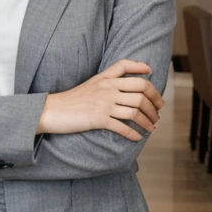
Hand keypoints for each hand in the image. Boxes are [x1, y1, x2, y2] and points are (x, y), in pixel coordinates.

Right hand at [36, 59, 164, 140]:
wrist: (53, 110)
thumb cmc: (74, 98)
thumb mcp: (93, 81)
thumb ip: (112, 75)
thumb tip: (136, 76)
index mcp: (106, 78)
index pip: (133, 74)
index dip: (148, 80)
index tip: (156, 90)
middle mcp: (107, 88)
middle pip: (141, 92)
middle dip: (154, 104)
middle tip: (158, 113)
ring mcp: (103, 104)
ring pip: (135, 111)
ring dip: (148, 121)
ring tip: (152, 127)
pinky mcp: (98, 119)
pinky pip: (122, 126)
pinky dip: (134, 133)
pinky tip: (137, 137)